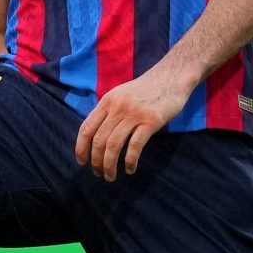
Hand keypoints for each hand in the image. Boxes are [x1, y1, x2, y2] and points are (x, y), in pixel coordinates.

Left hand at [75, 65, 192, 180]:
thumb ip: (110, 112)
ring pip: (114, 145)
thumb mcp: (122, 95)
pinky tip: (130, 169)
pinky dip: (130, 160)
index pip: (86, 128)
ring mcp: (134, 114)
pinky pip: (135, 145)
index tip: (82, 162)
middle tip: (99, 174)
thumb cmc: (147, 89)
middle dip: (96, 161)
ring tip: (110, 176)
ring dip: (109, 165)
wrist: (172, 76)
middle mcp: (117, 107)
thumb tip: (98, 136)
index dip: (80, 148)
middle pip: (99, 140)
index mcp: (107, 101)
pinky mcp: (151, 121)